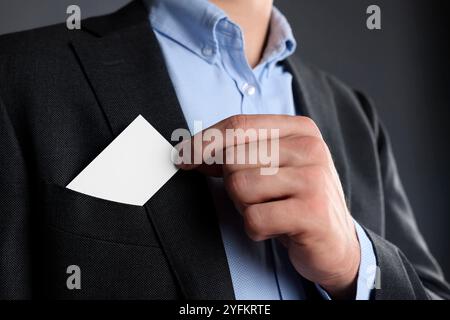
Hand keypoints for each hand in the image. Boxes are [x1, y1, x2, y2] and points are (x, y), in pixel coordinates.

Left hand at [176, 115, 360, 298]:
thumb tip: (188, 151)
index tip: (181, 157)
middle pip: (233, 158)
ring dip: (245, 207)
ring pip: (240, 187)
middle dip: (232, 184)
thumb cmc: (295, 200)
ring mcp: (314, 179)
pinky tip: (277, 229)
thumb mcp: (273, 166)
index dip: (203, 142)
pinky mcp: (312, 212)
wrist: (336, 242)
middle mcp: (310, 148)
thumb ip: (239, 151)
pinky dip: (256, 229)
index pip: (238, 125)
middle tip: (258, 198)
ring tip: (270, 211)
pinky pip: (254, 218)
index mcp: (300, 129)